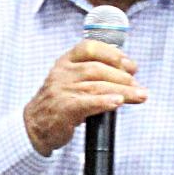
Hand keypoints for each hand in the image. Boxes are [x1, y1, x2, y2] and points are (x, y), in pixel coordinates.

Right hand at [23, 38, 145, 156]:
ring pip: (98, 87)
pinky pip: (87, 103)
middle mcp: (63, 73)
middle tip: (138, 86)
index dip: (113, 54)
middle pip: (98, 69)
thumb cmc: (57, 103)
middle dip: (123, 76)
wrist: (33, 126)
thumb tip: (127, 73)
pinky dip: (105, 102)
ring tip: (140, 96)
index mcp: (65, 62)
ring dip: (123, 91)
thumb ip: (92, 73)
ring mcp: (62, 91)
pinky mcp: (64, 109)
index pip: (90, 48)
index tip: (130, 65)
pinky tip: (118, 102)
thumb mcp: (69, 80)